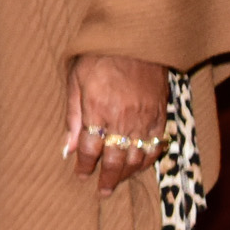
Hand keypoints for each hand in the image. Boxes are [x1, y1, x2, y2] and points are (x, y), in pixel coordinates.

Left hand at [65, 52, 170, 195]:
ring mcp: (145, 117)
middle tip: (102, 191)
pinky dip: (149, 157)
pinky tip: (141, 163)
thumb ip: (72, 116)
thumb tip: (68, 148)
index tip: (81, 175)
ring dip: (129, 172)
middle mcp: (123, 118)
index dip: (85, 166)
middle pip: (116, 159)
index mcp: (98, 109)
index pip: (91, 149)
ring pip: (139, 156)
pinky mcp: (161, 113)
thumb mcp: (75, 80)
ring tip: (119, 181)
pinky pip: (157, 144)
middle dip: (108, 179)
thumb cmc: (98, 56)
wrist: (134, 38)